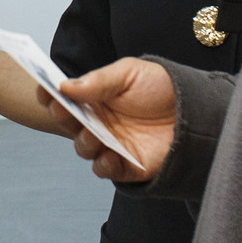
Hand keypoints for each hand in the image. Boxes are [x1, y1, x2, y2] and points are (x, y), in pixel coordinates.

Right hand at [56, 57, 177, 183]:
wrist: (197, 111)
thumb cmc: (162, 87)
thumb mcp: (129, 73)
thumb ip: (98, 80)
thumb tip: (65, 86)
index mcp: (94, 97)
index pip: (64, 97)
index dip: (50, 95)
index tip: (45, 91)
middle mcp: (98, 121)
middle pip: (68, 122)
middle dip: (62, 116)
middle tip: (62, 108)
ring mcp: (111, 143)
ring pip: (83, 147)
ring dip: (83, 141)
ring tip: (93, 133)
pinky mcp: (126, 164)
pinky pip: (105, 169)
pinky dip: (103, 164)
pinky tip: (110, 155)